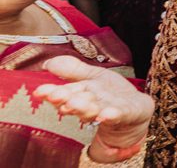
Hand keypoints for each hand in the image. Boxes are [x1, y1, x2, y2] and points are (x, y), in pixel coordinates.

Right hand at [34, 56, 152, 162]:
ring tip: (74, 104)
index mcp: (82, 95)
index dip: (52, 93)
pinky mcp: (126, 114)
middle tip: (56, 97)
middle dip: (66, 100)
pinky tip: (106, 114)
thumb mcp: (93, 77)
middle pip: (77, 103)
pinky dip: (112, 115)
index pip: (65, 94)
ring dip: (84, 108)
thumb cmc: (111, 94)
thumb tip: (47, 62)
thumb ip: (73, 70)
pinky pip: (118, 115)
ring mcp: (108, 111)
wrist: (136, 111)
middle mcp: (92, 105)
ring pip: (94, 111)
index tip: (39, 91)